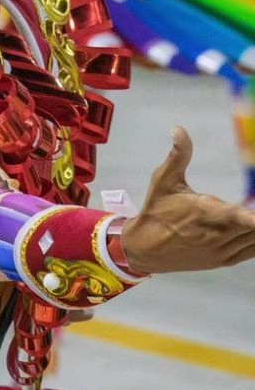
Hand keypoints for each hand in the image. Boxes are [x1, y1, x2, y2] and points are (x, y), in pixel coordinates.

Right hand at [121, 127, 254, 273]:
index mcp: (203, 211)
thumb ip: (178, 155)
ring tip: (254, 217)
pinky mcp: (224, 260)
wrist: (145, 248)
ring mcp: (222, 249)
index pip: (238, 216)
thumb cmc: (156, 209)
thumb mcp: (163, 180)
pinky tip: (254, 229)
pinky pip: (252, 251)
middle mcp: (216, 233)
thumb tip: (178, 129)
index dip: (252, 219)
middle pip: (253, 227)